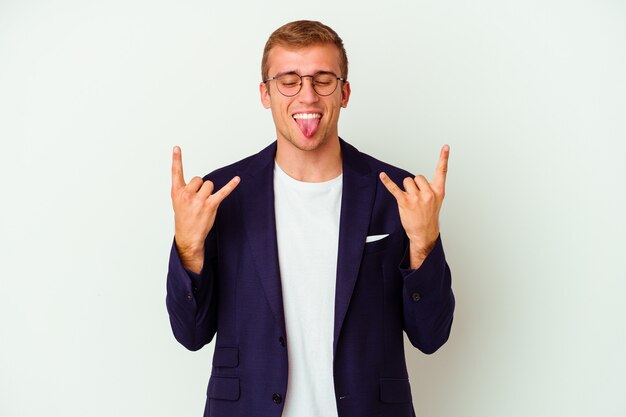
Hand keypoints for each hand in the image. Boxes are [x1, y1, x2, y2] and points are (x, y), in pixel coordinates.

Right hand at [171, 146, 239, 272]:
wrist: (188, 236)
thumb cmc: (184, 218)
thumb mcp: (177, 202)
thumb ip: (184, 189)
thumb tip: (198, 181)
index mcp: (177, 192)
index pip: (176, 172)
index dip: (176, 159)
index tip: (177, 147)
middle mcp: (187, 194)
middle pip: (199, 179)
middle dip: (200, 187)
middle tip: (196, 201)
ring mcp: (199, 200)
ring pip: (209, 184)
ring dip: (209, 192)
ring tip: (203, 204)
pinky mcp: (211, 205)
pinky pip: (223, 192)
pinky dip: (231, 185)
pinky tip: (237, 179)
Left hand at [379, 145, 448, 267]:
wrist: (424, 233)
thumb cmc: (429, 216)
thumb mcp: (436, 201)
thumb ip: (430, 188)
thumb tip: (417, 180)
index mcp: (438, 191)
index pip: (442, 171)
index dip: (444, 158)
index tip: (445, 147)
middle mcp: (428, 193)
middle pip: (417, 177)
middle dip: (414, 185)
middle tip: (417, 198)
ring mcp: (416, 198)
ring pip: (407, 181)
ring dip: (406, 189)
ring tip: (410, 201)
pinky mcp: (405, 202)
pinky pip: (395, 188)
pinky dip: (387, 181)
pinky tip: (382, 175)